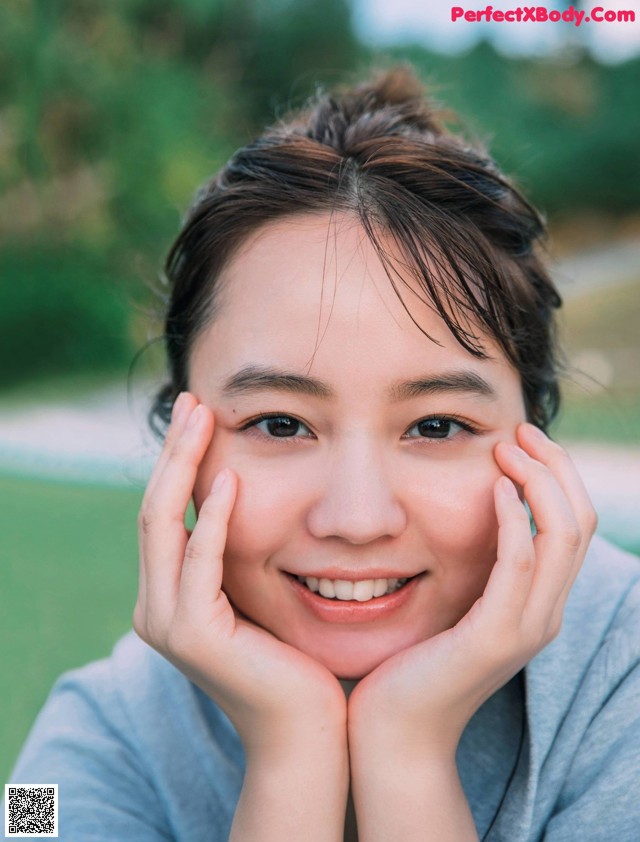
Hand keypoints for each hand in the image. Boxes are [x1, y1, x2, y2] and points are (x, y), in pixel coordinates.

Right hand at [133, 392, 345, 756]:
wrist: (308, 733)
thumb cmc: (294, 662)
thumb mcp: (258, 596)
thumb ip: (239, 557)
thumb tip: (243, 498)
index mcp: (169, 595)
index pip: (165, 513)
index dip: (178, 461)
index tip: (199, 414)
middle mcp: (155, 607)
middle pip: (155, 509)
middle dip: (174, 451)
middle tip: (193, 400)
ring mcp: (168, 622)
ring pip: (164, 525)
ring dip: (184, 467)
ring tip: (203, 418)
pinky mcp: (194, 636)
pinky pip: (201, 562)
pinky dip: (211, 519)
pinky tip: (229, 480)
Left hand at [347, 423, 596, 839]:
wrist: (393, 731)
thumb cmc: (411, 663)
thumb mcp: (452, 604)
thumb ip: (471, 568)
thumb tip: (467, 514)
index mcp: (536, 605)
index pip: (572, 525)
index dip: (556, 475)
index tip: (520, 439)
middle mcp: (543, 615)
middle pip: (579, 522)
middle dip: (555, 467)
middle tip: (520, 430)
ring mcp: (524, 627)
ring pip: (562, 536)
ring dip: (539, 481)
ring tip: (507, 447)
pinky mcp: (494, 637)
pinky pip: (519, 564)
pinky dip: (514, 519)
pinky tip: (494, 488)